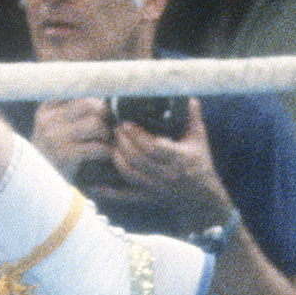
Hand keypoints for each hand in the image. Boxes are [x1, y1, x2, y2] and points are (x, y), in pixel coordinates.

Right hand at [30, 97, 113, 178]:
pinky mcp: (65, 155)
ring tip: (105, 142)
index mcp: (47, 108)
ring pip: (95, 124)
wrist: (36, 182)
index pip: (78, 92)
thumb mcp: (53, 126)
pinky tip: (104, 155)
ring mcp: (55, 137)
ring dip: (106, 134)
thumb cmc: (52, 151)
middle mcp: (48, 119)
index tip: (101, 111)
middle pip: (90, 104)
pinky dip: (106, 151)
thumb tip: (102, 99)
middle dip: (104, 115)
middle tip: (106, 127)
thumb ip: (70, 111)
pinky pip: (97, 147)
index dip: (95, 100)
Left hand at [104, 109, 229, 222]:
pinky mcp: (147, 197)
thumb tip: (188, 95)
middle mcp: (166, 175)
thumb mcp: (199, 139)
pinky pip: (124, 196)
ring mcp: (155, 188)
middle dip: (121, 142)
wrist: (203, 199)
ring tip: (110, 143)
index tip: (124, 122)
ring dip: (116, 158)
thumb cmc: (200, 164)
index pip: (153, 147)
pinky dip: (108, 191)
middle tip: (113, 128)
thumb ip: (191, 117)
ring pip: (129, 174)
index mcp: (179, 158)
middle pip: (137, 159)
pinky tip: (92, 184)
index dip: (136, 135)